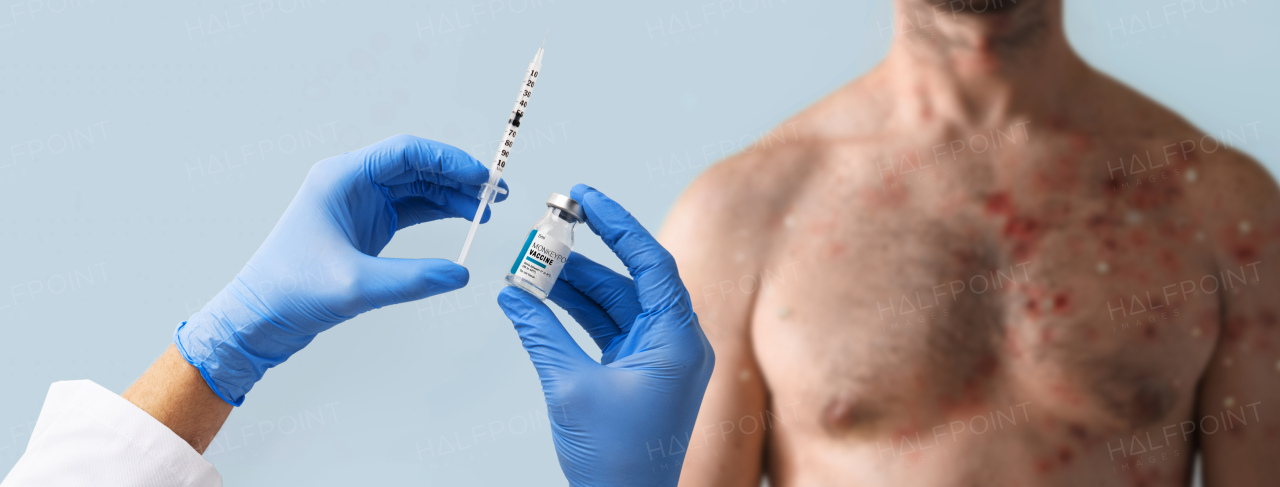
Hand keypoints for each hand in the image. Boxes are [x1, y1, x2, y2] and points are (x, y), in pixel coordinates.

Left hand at [176, 134, 505, 405]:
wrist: (259, 319)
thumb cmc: (290, 292)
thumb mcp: (356, 286)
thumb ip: (413, 280)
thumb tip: (461, 274)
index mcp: (341, 179)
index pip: (406, 153)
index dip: (449, 161)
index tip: (482, 177)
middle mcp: (350, 184)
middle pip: (416, 166)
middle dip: (458, 177)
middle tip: (496, 192)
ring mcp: (358, 205)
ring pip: (417, 188)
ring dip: (452, 195)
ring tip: (487, 209)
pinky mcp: (365, 228)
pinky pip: (410, 211)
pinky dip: (438, 213)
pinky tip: (463, 220)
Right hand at [497, 184, 714, 486]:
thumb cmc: (615, 459)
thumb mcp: (569, 386)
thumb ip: (540, 331)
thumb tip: (513, 292)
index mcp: (678, 340)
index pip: (652, 263)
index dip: (618, 223)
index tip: (584, 197)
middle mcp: (676, 342)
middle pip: (632, 278)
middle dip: (588, 251)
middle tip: (551, 222)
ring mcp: (659, 356)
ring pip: (616, 301)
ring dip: (575, 283)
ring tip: (532, 262)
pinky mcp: (640, 370)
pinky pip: (610, 325)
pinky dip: (578, 311)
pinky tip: (542, 295)